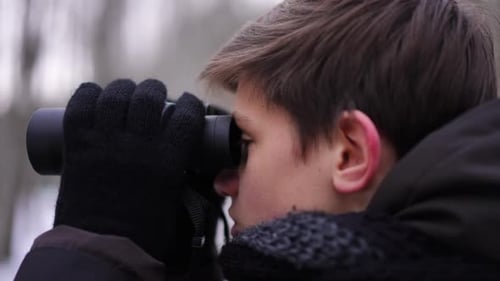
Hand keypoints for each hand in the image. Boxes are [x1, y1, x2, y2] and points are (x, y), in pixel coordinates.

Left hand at [53, 79, 204, 268]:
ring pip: (116, 94)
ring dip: (124, 88)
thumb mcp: (176, 202)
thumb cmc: (144, 234)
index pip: (186, 114)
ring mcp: (105, 141)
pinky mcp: (78, 145)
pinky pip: (80, 105)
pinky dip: (87, 94)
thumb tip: (193, 168)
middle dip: (155, 89)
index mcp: (168, 159)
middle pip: (149, 95)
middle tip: (155, 95)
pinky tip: (95, 94)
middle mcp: (138, 144)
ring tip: (126, 92)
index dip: (190, 104)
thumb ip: (185, 181)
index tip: (189, 105)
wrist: (100, 250)